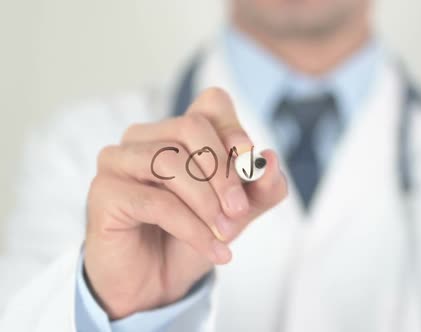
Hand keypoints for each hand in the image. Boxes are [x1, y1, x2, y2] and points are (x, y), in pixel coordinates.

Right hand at [84, 88, 287, 318]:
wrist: (157, 283)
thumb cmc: (192, 237)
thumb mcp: (237, 212)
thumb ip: (259, 188)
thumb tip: (270, 160)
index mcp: (177, 132)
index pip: (210, 104)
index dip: (234, 129)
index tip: (250, 165)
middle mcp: (145, 137)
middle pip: (191, 127)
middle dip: (224, 171)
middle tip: (240, 211)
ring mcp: (118, 161)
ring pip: (170, 161)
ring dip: (207, 202)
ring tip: (227, 234)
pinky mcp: (104, 192)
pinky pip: (156, 202)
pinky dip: (192, 228)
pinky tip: (213, 249)